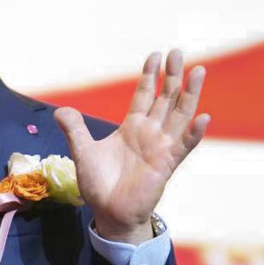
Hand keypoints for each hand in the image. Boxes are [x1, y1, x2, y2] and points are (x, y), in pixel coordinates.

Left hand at [55, 49, 208, 243]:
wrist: (109, 212)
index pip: (144, 95)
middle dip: (172, 75)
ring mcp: (161, 147)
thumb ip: (75, 130)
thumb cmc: (99, 184)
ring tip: (198, 71)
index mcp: (132, 127)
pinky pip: (184, 146)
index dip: (150, 76)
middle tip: (178, 52)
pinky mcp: (167, 164)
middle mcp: (150, 133)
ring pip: (180, 115)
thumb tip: (60, 111)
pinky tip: (203, 119)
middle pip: (165, 98)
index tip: (155, 55)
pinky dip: (193, 133)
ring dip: (190, 94)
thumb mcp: (83, 152)